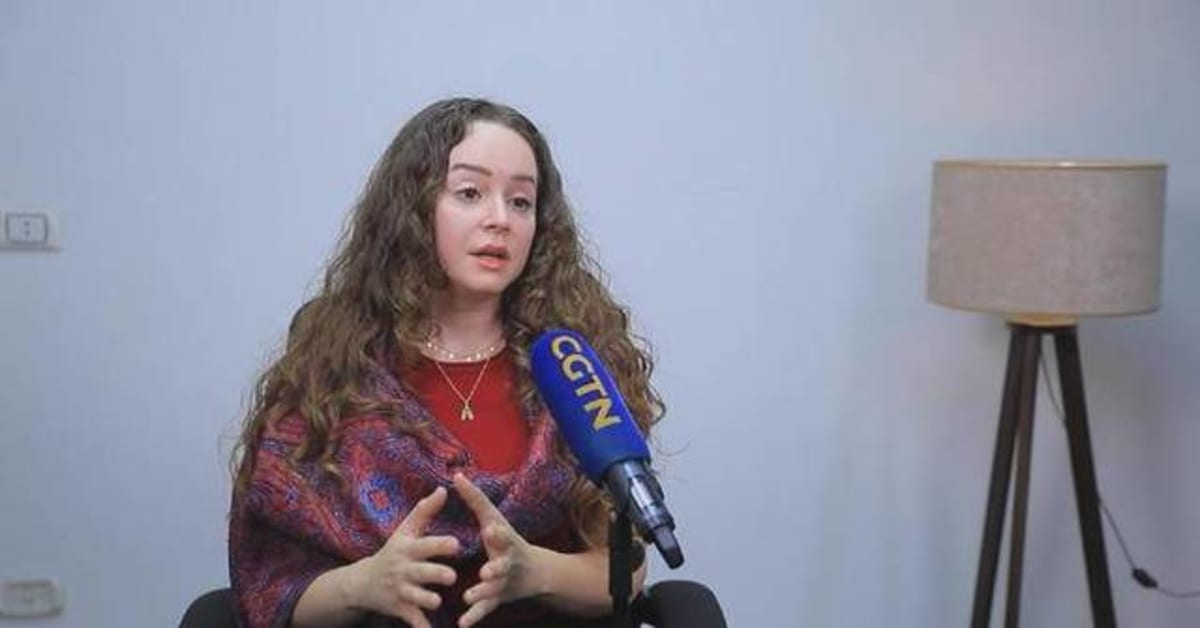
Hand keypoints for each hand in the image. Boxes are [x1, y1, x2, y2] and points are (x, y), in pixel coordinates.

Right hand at [349, 486, 459, 627]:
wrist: (364, 582)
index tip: (456, 543)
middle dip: (435, 574)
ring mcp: (401, 591)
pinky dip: (421, 627)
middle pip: (421, 572)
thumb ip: (425, 511)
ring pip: (416, 597)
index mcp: (407, 549)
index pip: (424, 545)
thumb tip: (444, 488)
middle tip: (451, 576)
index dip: (439, 545)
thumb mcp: (405, 530)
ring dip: (427, 600)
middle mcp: (403, 570)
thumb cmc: (393, 551)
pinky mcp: (400, 609)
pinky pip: (412, 620)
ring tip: (437, 601)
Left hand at [452, 473, 540, 626]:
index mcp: (506, 541)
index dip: (498, 533)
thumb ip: (475, 499)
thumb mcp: (494, 519)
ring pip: (493, 590)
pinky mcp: (497, 599)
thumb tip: (456, 475)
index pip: (503, 535)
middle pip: (502, 566)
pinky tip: (462, 624)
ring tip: (468, 597)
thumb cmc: (506, 540)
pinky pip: (485, 609)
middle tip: (486, 572)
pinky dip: (474, 617)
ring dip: (482, 593)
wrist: (535, 572)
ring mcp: (503, 582)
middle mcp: (507, 562)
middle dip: (495, 569)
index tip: (490, 529)